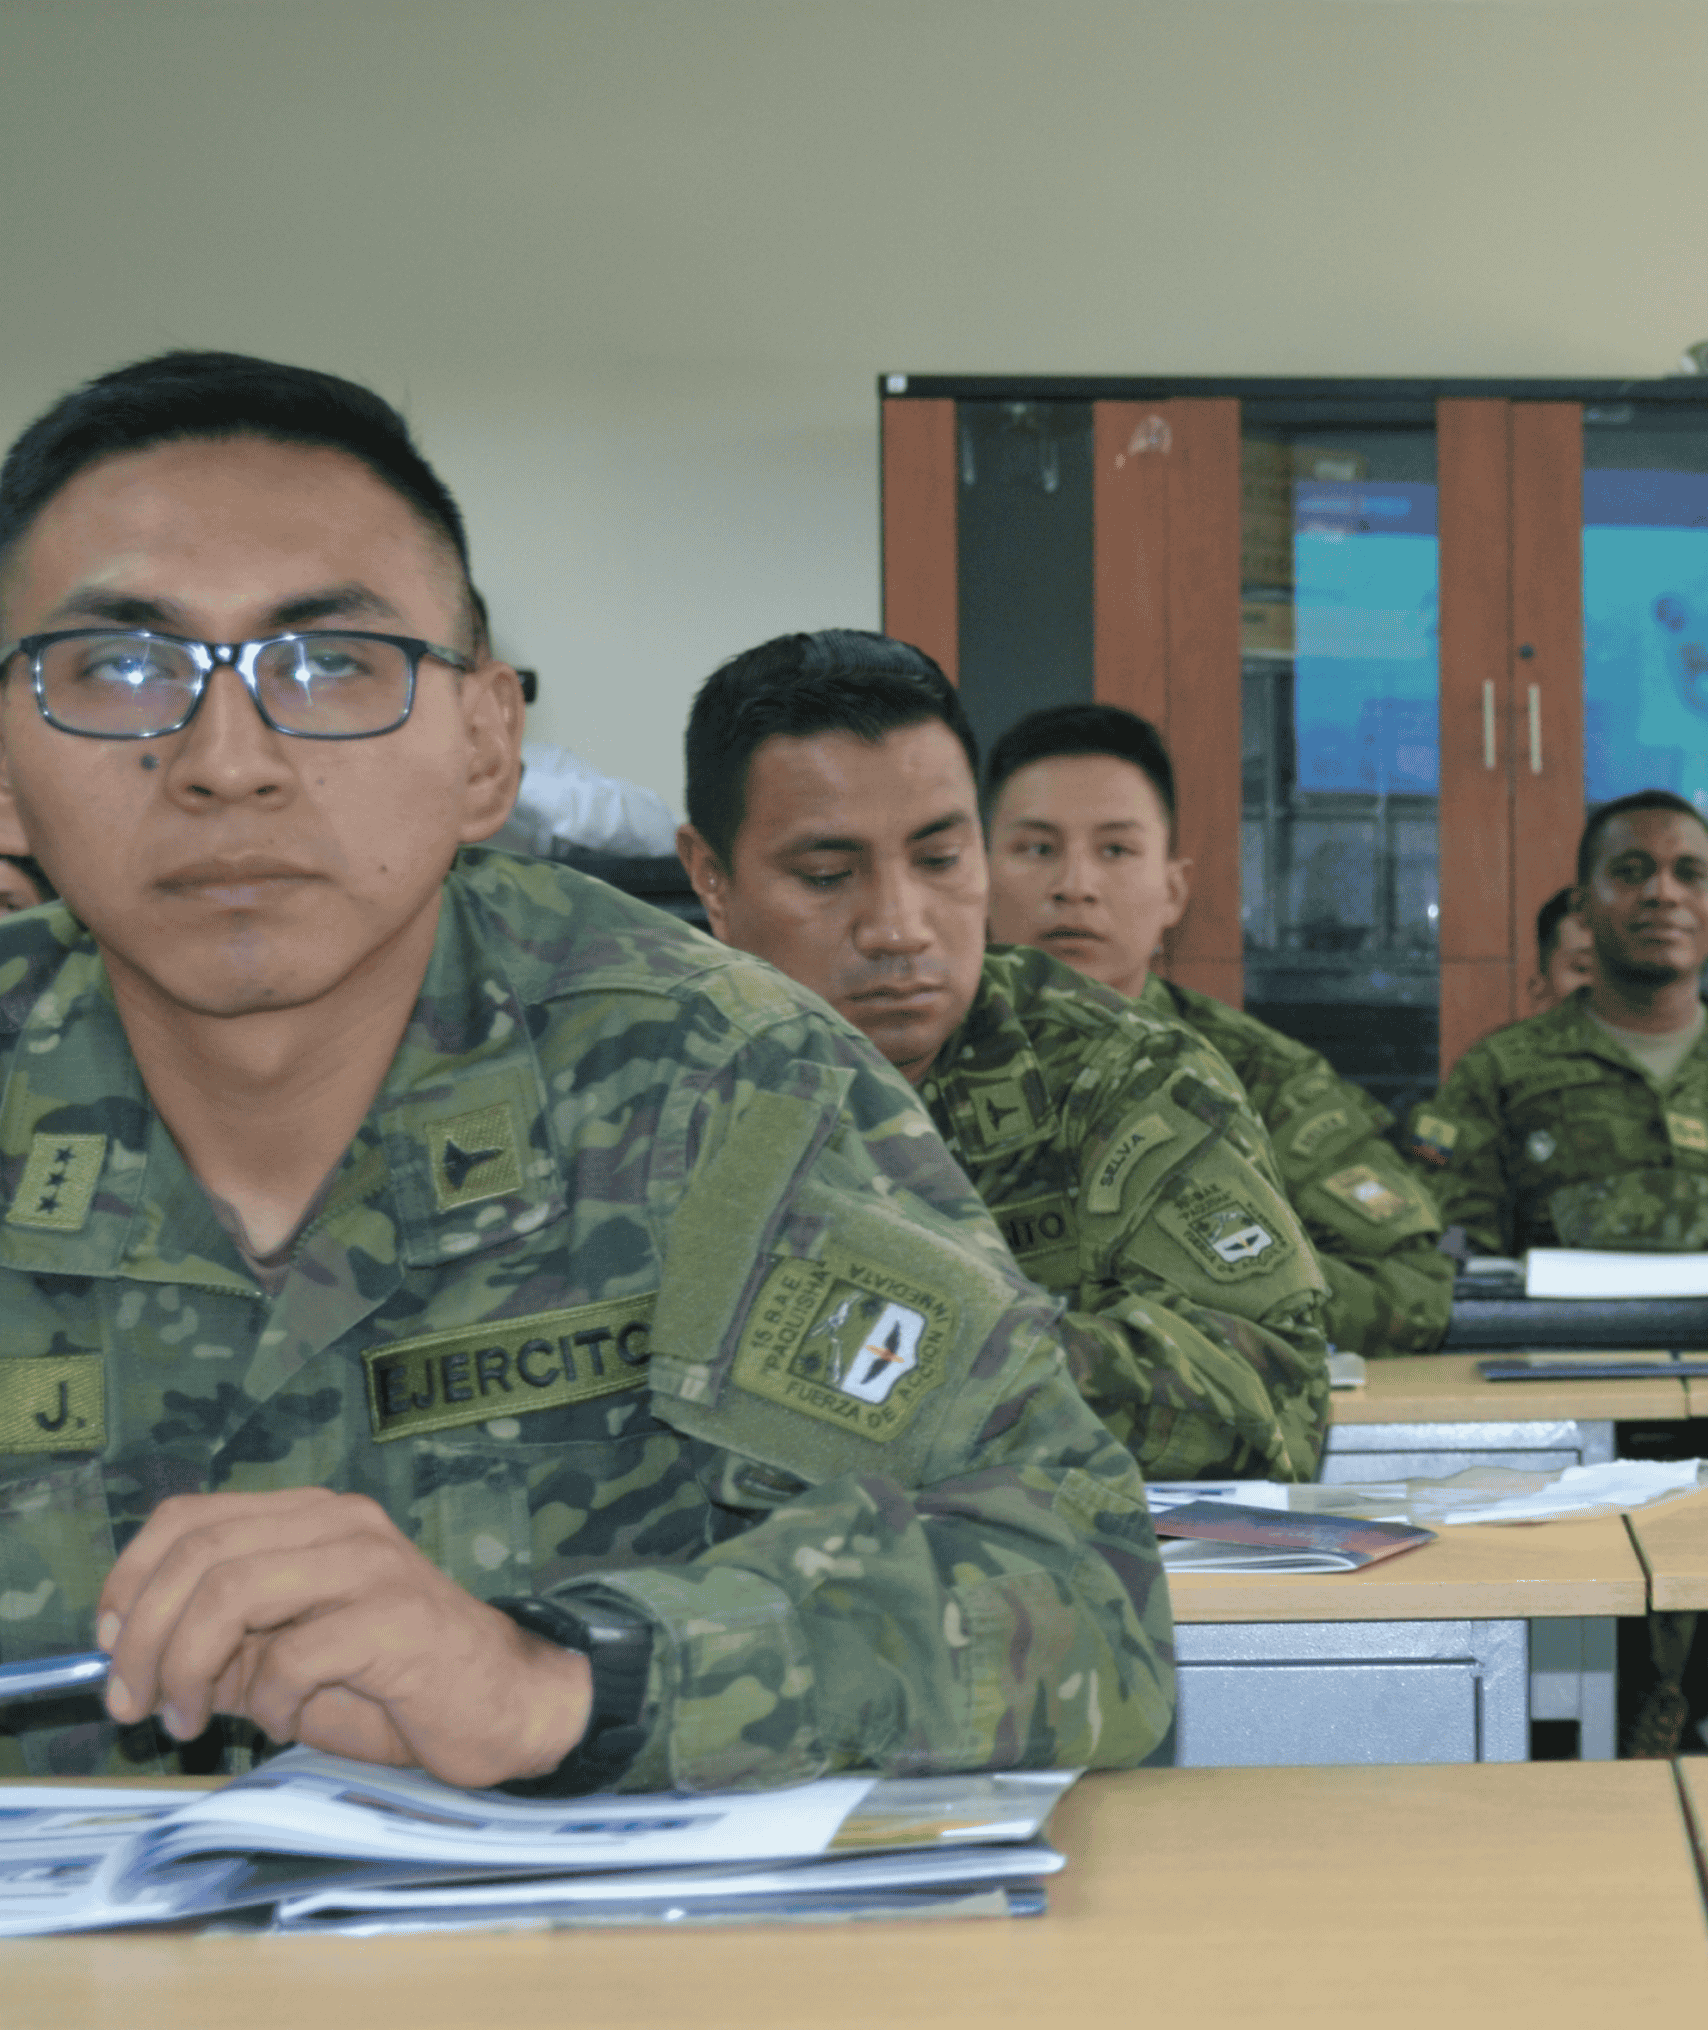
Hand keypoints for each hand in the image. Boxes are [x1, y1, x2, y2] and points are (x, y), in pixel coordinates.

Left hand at [96, 1487, 593, 1787]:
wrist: (507, 1704)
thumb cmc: (395, 1684)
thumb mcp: (289, 1659)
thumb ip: (225, 1648)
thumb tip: (135, 1660)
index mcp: (311, 1516)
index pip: (189, 1516)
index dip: (129, 1578)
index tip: (105, 1646)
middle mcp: (340, 1522)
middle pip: (200, 1554)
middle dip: (142, 1637)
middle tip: (132, 1706)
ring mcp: (371, 1564)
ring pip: (233, 1592)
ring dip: (187, 1667)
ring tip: (189, 1721)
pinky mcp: (397, 1618)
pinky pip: (294, 1657)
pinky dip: (272, 1702)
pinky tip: (290, 1719)